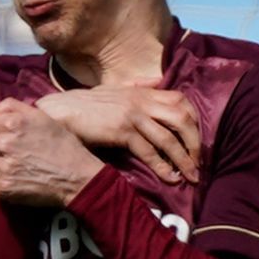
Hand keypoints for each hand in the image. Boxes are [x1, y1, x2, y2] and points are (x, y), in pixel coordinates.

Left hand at [0, 98, 106, 209]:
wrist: (77, 176)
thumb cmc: (62, 144)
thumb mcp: (40, 117)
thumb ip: (10, 107)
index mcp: (12, 123)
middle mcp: (5, 143)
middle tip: (5, 154)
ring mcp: (3, 167)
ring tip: (8, 167)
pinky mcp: (5, 187)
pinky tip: (11, 179)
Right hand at [36, 83, 201, 184]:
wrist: (59, 111)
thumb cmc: (85, 105)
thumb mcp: (114, 90)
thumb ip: (137, 87)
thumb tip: (156, 80)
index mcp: (142, 91)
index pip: (180, 100)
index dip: (194, 120)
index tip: (196, 140)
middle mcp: (141, 101)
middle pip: (182, 117)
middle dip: (195, 142)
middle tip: (198, 161)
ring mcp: (132, 115)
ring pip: (169, 137)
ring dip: (184, 159)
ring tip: (191, 176)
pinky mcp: (122, 131)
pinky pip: (150, 152)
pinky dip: (163, 167)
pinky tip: (171, 179)